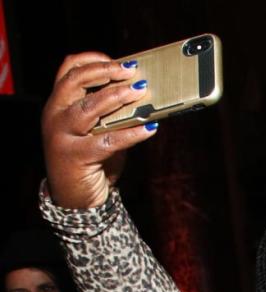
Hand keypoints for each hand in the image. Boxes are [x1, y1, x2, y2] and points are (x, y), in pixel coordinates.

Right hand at [41, 53, 157, 208]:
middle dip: (105, 73)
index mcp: (59, 104)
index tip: (118, 61)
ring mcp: (63, 136)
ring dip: (115, 97)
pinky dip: (131, 134)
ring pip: (87, 109)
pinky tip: (150, 128)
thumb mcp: (98, 129)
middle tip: (133, 72)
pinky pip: (107, 141)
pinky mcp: (76, 157)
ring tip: (139, 91)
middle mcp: (55, 115)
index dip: (92, 60)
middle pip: (75, 83)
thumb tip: (144, 95)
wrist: (77, 198)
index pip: (68, 70)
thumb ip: (112, 112)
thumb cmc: (93, 159)